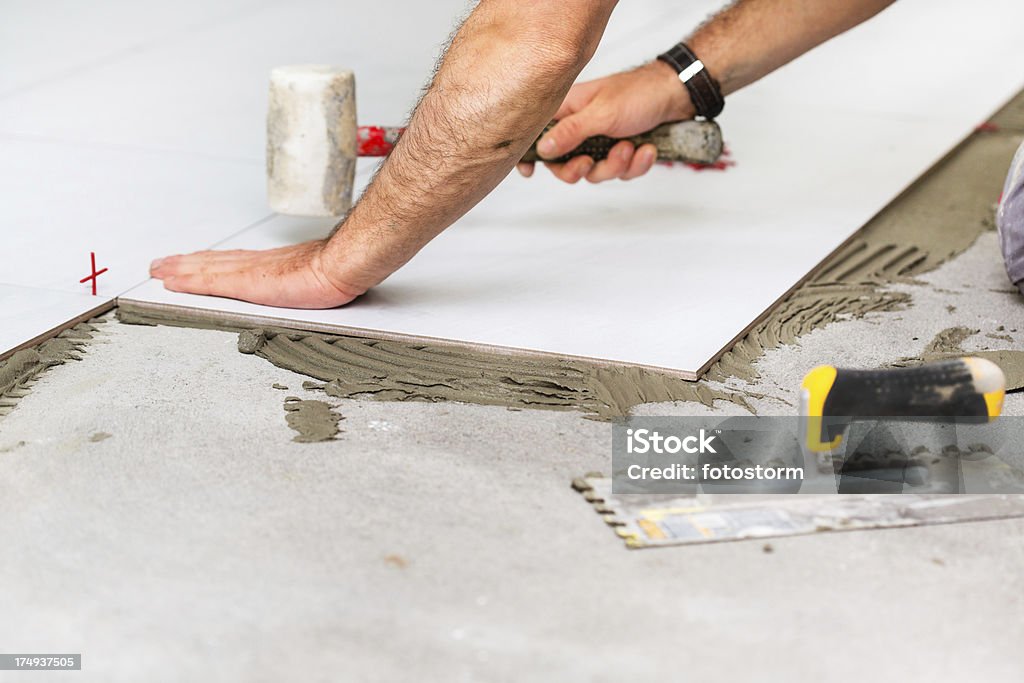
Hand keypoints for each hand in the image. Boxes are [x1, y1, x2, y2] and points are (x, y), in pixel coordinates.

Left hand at [149, 240, 363, 308]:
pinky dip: (189, 282)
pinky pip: (210, 282)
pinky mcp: (249, 283)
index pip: (235, 261)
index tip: (192, 262)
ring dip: (182, 270)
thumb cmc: (339, 270)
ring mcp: (251, 272)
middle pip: (214, 262)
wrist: (343, 263)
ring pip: (207, 269)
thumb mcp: (320, 273)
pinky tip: (173, 283)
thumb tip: (317, 280)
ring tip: (161, 271)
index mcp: (274, 264)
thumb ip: (310, 275)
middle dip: (187, 264)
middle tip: (162, 265)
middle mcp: (258, 264)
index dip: (211, 262)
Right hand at [518, 60, 693, 183]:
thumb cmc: (638, 93)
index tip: (528, 171)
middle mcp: (579, 128)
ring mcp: (599, 142)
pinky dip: (635, 165)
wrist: (675, 96)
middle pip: (564, 165)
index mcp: (567, 111)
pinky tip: (645, 149)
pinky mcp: (619, 152)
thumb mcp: (601, 113)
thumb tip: (543, 148)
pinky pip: (619, 172)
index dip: (530, 155)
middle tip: (590, 162)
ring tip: (630, 146)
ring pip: (595, 173)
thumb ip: (570, 132)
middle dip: (581, 169)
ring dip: (615, 165)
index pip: (537, 135)